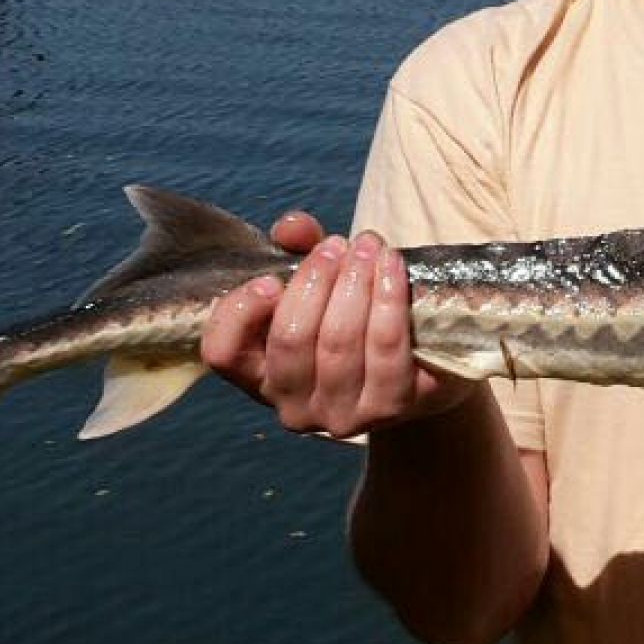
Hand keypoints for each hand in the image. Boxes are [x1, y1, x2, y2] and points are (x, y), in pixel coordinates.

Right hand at [201, 212, 474, 439]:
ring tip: (369, 246)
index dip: (240, 313)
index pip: (222, 353)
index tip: (270, 278)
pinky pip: (385, 348)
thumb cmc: (354, 317)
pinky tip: (392, 267)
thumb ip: (298, 250)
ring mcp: (341, 416)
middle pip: (290, 340)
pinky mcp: (390, 408)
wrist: (420, 365)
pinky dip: (388, 300)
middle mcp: (293, 407)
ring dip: (355, 283)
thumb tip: (293, 227)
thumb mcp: (320, 281)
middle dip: (314, 280)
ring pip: (338, 342)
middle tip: (337, 245)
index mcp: (260, 377)